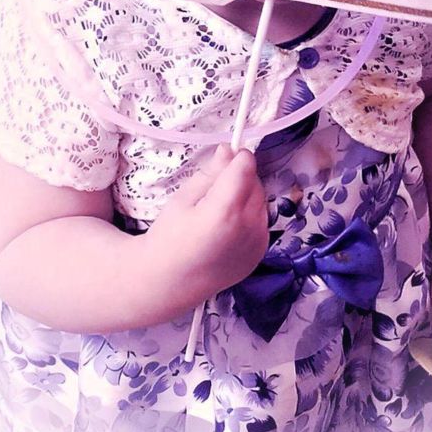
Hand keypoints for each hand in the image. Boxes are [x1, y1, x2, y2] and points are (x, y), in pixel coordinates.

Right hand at [142, 144, 268, 303]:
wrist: (171, 282)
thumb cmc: (170, 237)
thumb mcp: (183, 199)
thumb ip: (210, 174)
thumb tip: (229, 149)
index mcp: (225, 211)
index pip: (246, 167)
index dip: (238, 157)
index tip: (227, 155)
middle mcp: (247, 227)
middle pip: (256, 182)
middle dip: (241, 177)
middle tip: (215, 188)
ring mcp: (257, 242)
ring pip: (261, 200)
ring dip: (247, 196)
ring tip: (220, 209)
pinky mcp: (261, 252)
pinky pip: (262, 220)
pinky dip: (250, 215)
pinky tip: (228, 226)